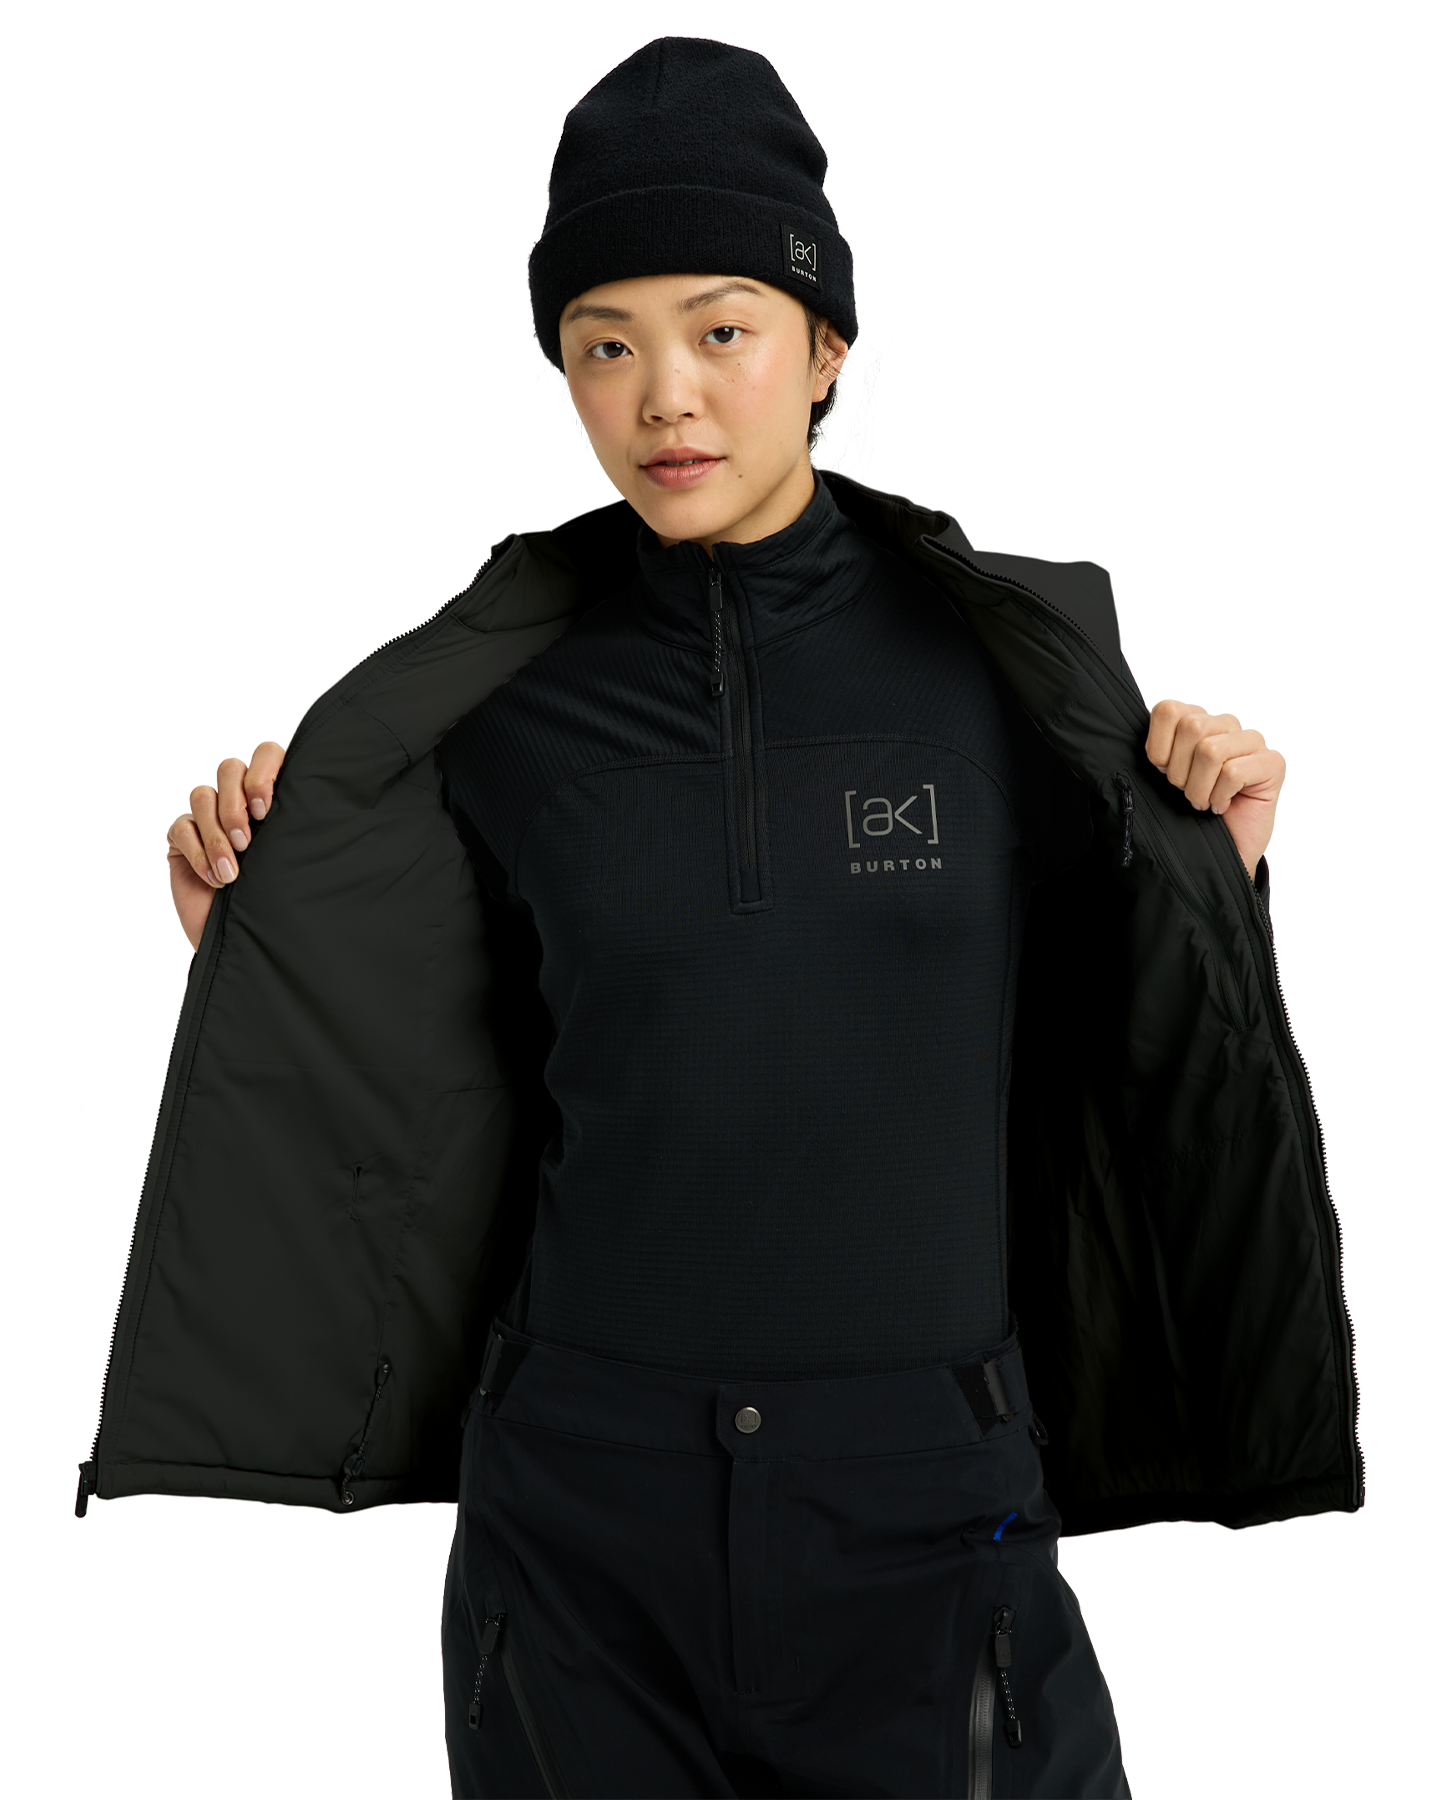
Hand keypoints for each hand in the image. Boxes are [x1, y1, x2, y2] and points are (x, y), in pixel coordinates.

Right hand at [167, 741, 287, 950]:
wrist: (251, 940)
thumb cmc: (281, 899)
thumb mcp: (295, 858)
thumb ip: (299, 825)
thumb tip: (328, 802)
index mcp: (273, 797)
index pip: (267, 754)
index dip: (262, 772)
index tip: (266, 809)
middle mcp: (240, 800)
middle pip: (229, 769)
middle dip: (235, 804)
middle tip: (248, 842)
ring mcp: (208, 818)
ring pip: (202, 796)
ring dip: (217, 835)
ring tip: (233, 872)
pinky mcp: (183, 839)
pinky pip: (181, 827)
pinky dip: (198, 853)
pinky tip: (215, 880)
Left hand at [1143, 701, 1284, 882]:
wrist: (1217, 852)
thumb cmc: (1189, 814)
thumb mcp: (1161, 780)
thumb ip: (1154, 753)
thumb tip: (1134, 738)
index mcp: (1197, 720)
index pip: (1168, 710)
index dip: (1158, 748)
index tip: (1163, 772)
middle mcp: (1226, 725)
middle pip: (1191, 727)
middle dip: (1180, 771)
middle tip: (1186, 792)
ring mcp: (1252, 742)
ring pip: (1211, 750)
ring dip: (1199, 788)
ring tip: (1203, 802)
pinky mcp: (1272, 763)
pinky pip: (1233, 772)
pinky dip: (1220, 796)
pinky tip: (1222, 805)